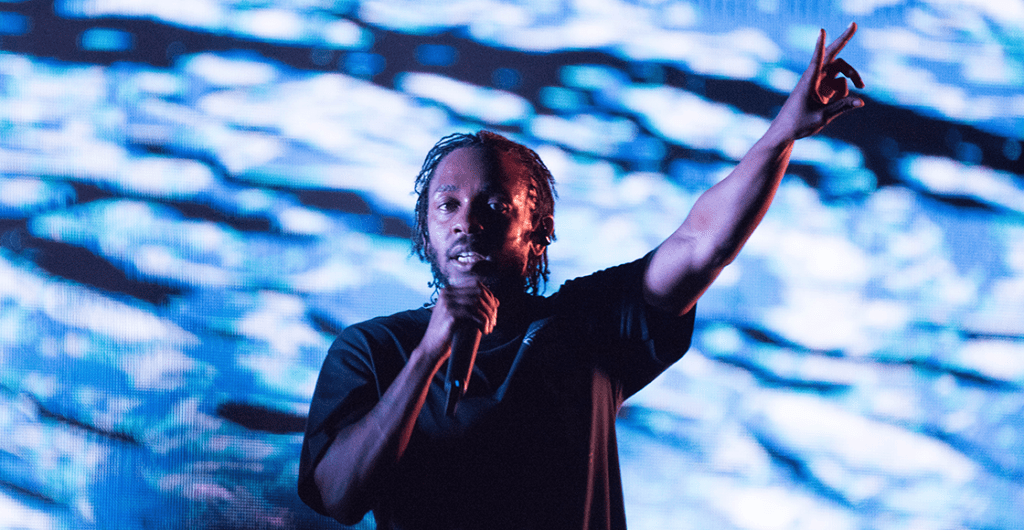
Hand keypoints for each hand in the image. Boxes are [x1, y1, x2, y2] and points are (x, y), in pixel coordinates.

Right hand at [418, 281, 498, 362]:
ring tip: (490, 327)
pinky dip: (482, 322)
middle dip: (489, 306)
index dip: (488, 295)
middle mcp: (447, 293)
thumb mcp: (460, 314)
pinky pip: (474, 315)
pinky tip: (484, 331)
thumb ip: (474, 305)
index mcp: (448, 290)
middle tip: (493, 320)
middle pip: (478, 292)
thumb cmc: (447, 330)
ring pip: (478, 303)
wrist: (431, 346)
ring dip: (487, 316)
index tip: (494, 310)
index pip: (475, 284)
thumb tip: (497, 301)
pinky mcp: (451, 315)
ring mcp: (448, 303)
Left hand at [772, 22, 864, 140]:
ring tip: (862, 85)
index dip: (820, 45)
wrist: (786, 132)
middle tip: (854, 24)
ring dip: (852, 75)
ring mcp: (818, 82)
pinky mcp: (822, 88)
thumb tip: (862, 102)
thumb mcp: (822, 117)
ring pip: (840, 70)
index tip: (821, 30)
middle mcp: (814, 77)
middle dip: (843, 40)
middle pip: (833, 55)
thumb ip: (842, 107)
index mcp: (809, 82)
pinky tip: (835, 103)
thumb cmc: (799, 124)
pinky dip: (843, 91)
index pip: (817, 60)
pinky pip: (839, 84)